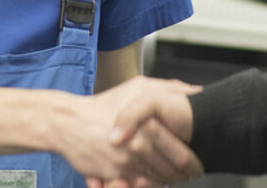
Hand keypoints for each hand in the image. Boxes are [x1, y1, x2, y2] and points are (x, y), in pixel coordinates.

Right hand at [59, 76, 201, 186]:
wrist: (69, 123)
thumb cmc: (102, 105)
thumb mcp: (137, 88)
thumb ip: (168, 87)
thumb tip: (194, 90)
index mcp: (148, 127)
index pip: (182, 156)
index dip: (193, 163)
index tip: (197, 164)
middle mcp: (138, 147)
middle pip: (171, 172)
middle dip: (181, 175)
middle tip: (188, 174)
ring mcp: (126, 164)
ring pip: (156, 181)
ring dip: (164, 181)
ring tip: (171, 177)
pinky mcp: (114, 176)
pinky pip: (137, 186)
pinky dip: (144, 184)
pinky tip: (148, 178)